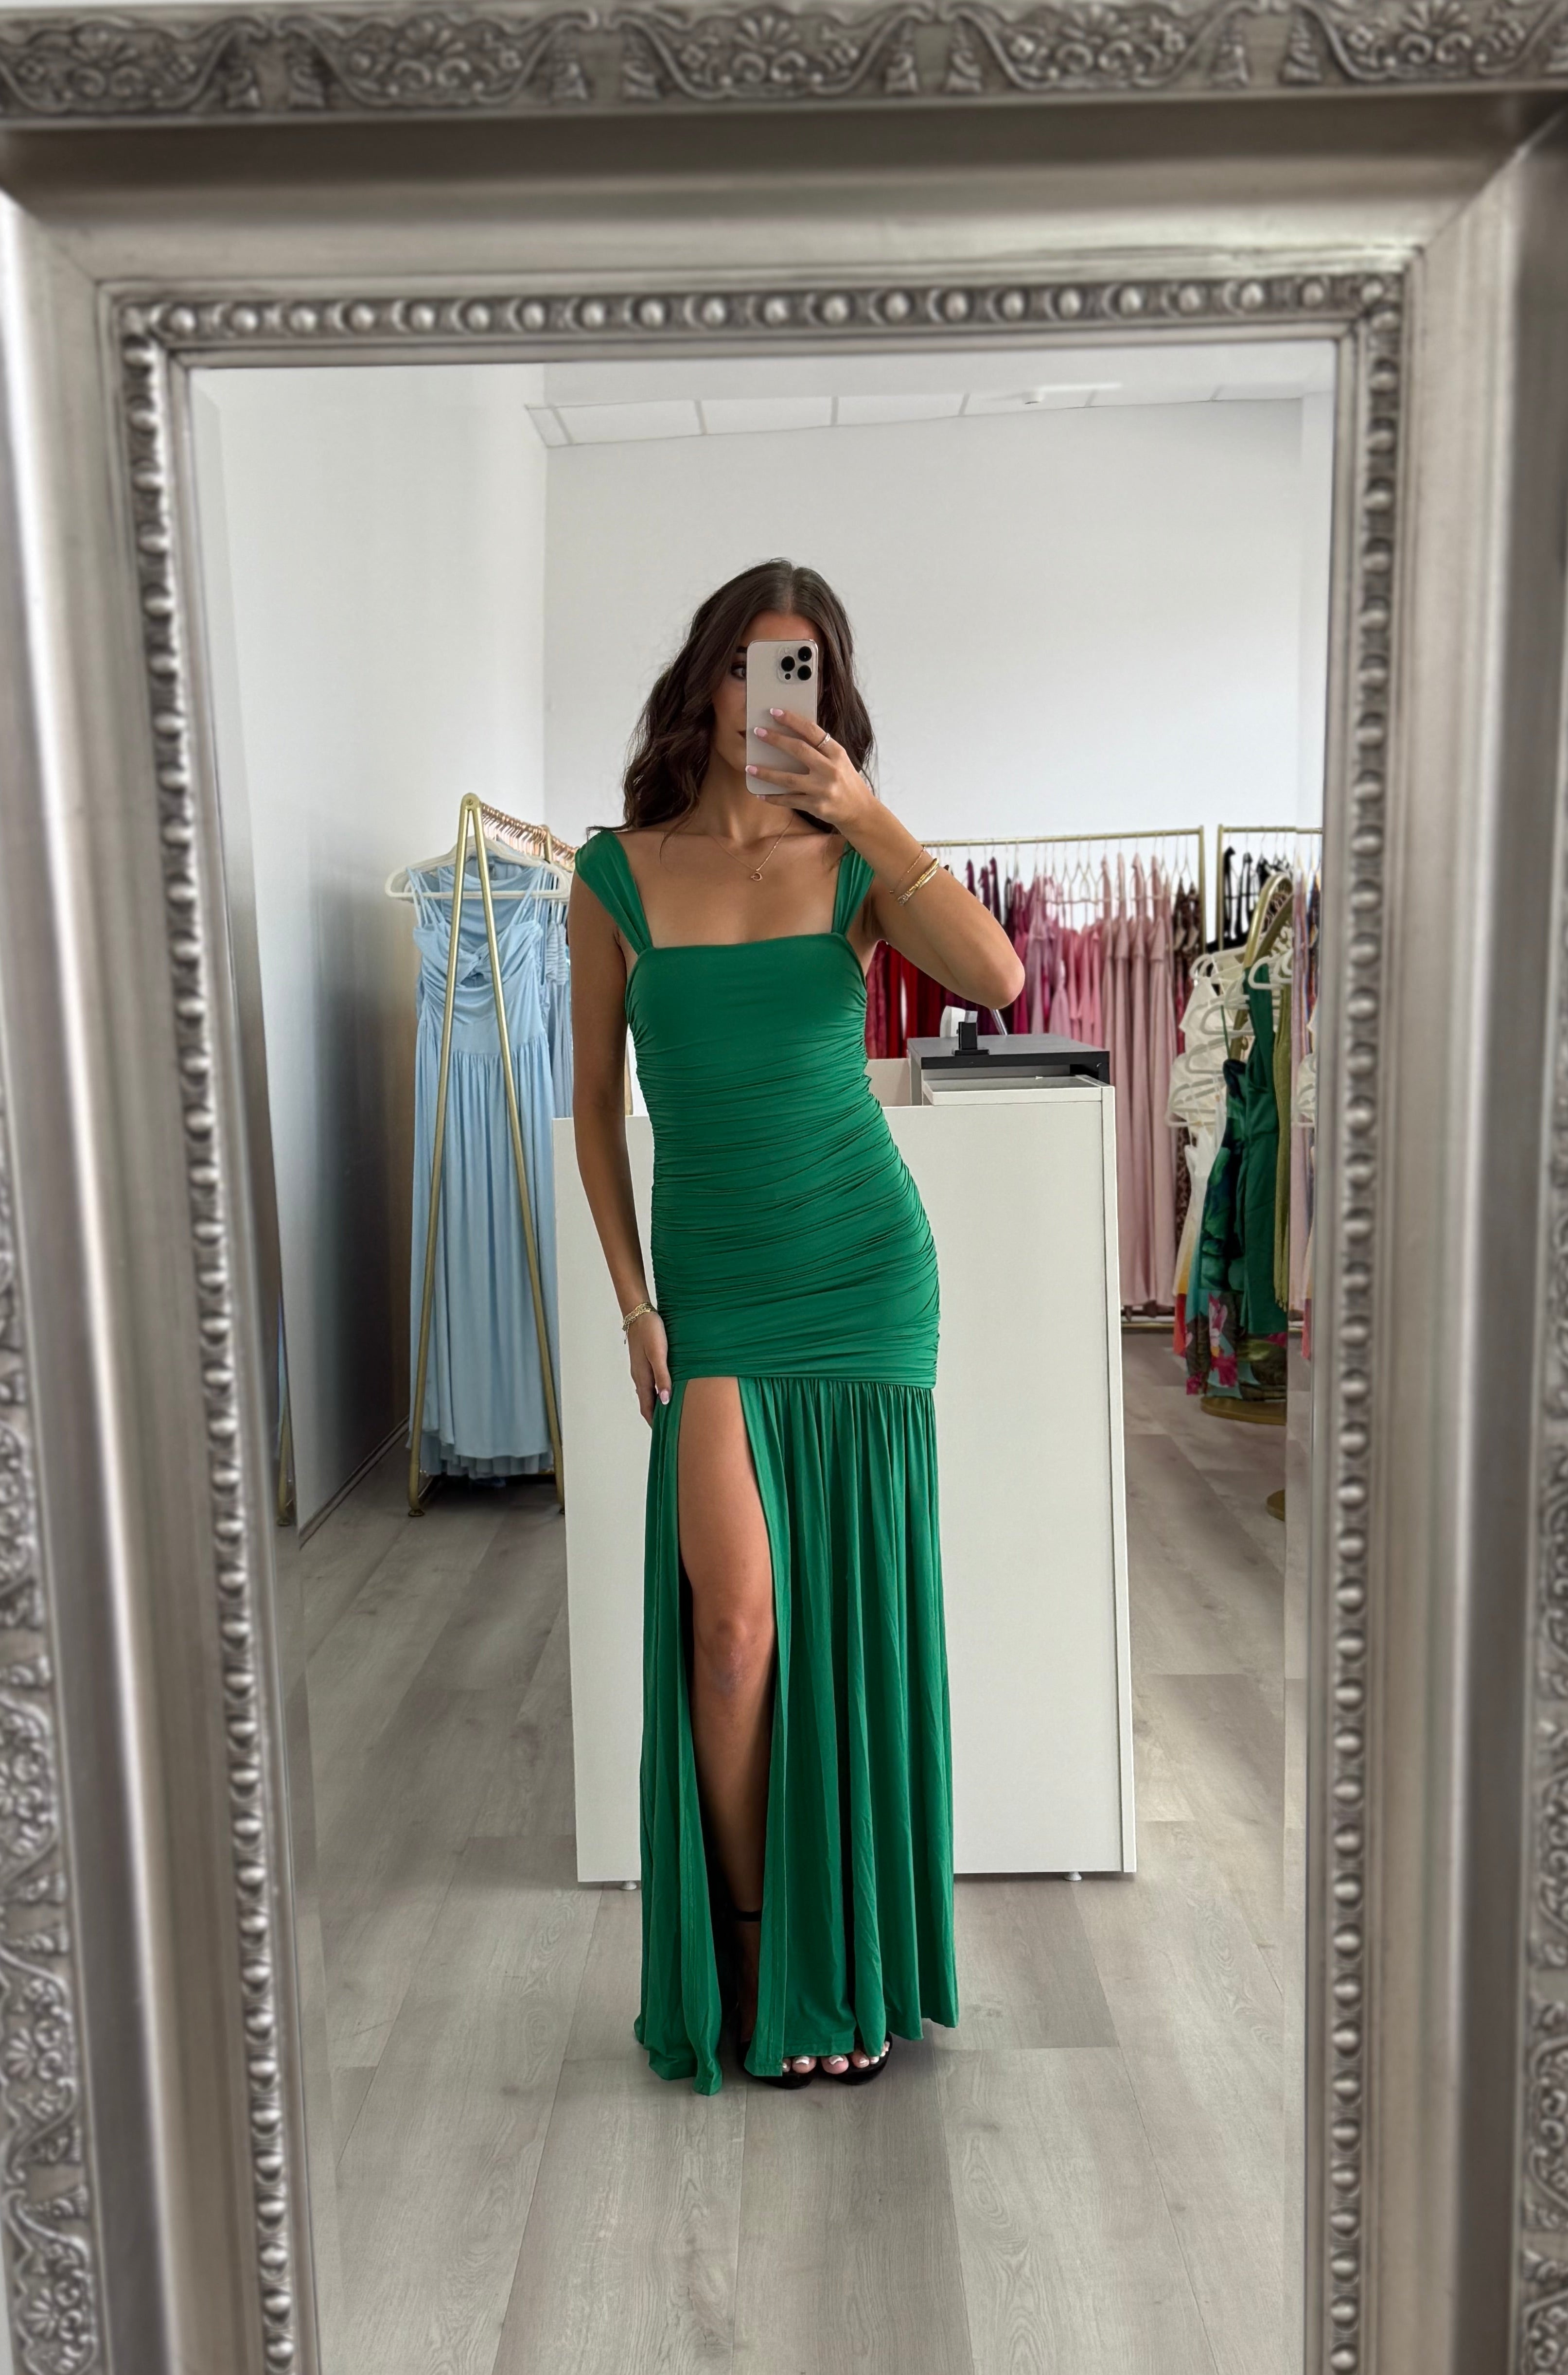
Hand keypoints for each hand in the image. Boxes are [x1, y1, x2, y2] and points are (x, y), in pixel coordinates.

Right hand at [627, 1308, 670, 1424]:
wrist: (638, 1312)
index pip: (647, 1407)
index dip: (654, 1421)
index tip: (663, 1434)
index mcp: (642, 1378)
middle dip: (656, 1415)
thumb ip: (662, 1377)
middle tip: (669, 1426)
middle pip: (647, 1402)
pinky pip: (650, 1382)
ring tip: (670, 1411)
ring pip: (648, 1393)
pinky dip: (657, 1391)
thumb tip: (665, 1400)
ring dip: (657, 1403)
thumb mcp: (658, 1354)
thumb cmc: (650, 1331)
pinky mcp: (643, 1361)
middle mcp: (639, 1376)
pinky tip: (666, 1389)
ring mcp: (640, 1369)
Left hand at [745, 707, 874, 833]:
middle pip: (798, 750)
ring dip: (766, 773)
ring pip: (788, 779)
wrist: (860, 811)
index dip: (792, 720)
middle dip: (775, 740)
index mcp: (837, 753)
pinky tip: (760, 794)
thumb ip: (821, 749)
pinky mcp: (816, 806)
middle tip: (757, 732)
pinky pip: (789, 801)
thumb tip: (792, 735)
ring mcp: (822, 789)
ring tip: (749, 767)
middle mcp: (830, 769)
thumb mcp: (840, 761)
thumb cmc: (847, 782)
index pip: (812, 731)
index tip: (775, 712)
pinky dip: (774, 798)